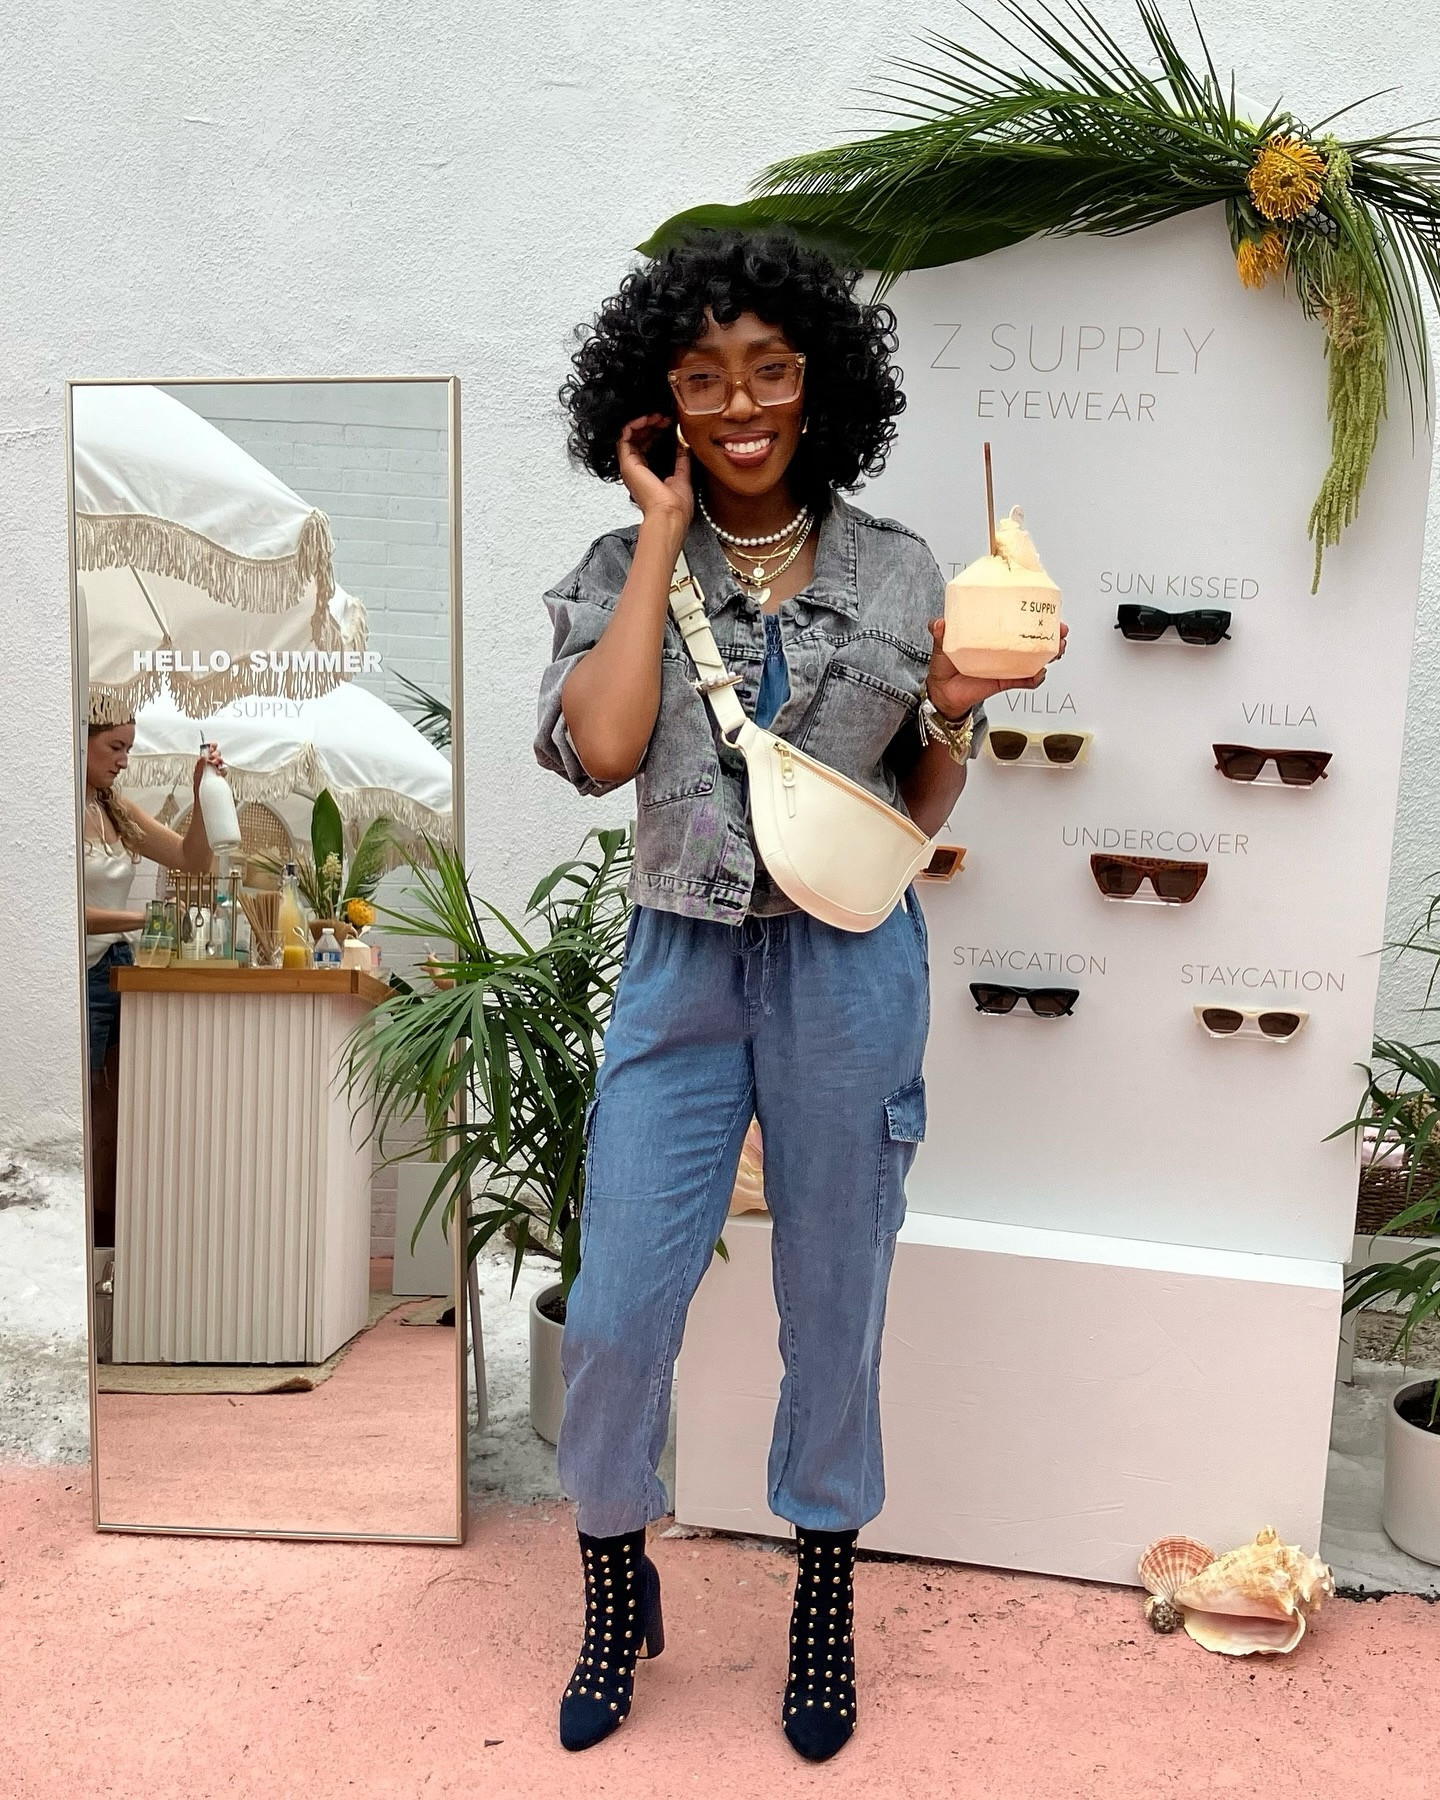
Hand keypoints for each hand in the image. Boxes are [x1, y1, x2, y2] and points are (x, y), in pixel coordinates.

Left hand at [191, 742, 225, 797]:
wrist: (204, 800)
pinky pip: (224, 770)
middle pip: (214, 756)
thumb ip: (200, 765)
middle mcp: (208, 768)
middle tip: (215, 757)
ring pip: (220, 763)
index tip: (214, 744)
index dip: (210, 747)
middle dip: (216, 755)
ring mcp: (214, 773)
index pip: (206, 753)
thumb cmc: (198, 789)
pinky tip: (221, 771)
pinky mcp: (220, 778)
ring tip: (218, 764)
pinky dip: (224, 769)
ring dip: (220, 761)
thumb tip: (203, 756)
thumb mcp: (197, 775)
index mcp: (201, 765)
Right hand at [616, 413, 692, 534]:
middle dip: (651, 423)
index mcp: (648, 473)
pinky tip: (646, 419)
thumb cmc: (676, 507)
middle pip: (637, 437)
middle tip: (663, 418)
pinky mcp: (627, 463)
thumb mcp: (683, 476)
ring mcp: (630, 465)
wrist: (671, 515)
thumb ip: (681, 459)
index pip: (647, 444)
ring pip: (630, 435)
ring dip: (643, 421)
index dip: (657, 430)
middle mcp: (636, 469)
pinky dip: (633, 424)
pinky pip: (624, 436)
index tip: (669, 423)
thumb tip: (683, 445)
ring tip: (657, 417)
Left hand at [924, 620, 1068, 718]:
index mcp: (991, 632)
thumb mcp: (941, 643)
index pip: (1015, 618)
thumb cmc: (944, 664)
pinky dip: (1034, 678)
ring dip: (1049, 653)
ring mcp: (1007, 664)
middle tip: (1060, 629)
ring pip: (1035, 657)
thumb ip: (940, 632)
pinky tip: (1038, 674)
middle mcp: (1003, 647)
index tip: (1045, 603)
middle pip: (1034, 637)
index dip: (1032, 611)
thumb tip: (939, 623)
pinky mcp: (1005, 681)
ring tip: (1057, 650)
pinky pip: (1025, 680)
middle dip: (1051, 632)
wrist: (943, 692)